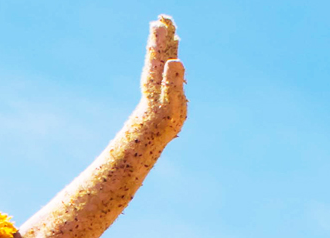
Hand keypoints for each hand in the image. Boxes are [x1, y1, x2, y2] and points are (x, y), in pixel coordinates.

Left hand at [137, 16, 187, 136]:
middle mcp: (157, 71)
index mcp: (157, 73)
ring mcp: (160, 75)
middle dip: (162, 32)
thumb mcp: (171, 100)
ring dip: (165, 37)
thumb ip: (172, 81)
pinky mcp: (165, 79)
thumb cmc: (164, 118)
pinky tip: (175, 43)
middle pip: (160, 47)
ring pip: (163, 51)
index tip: (159, 23)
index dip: (159, 37)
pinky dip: (171, 48)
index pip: (158, 51)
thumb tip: (175, 60)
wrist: (154, 129)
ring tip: (166, 23)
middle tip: (163, 16)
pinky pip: (169, 59)